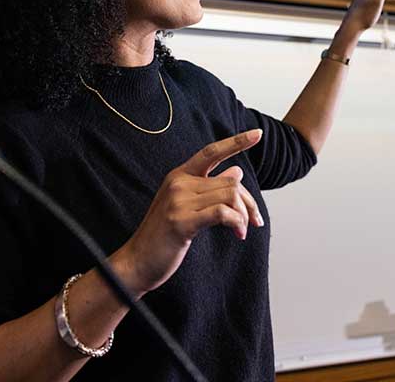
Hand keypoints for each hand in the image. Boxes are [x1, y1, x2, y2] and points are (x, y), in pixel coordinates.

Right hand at [116, 129, 264, 292]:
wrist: (137, 262)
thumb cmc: (163, 235)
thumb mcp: (187, 206)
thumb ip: (210, 187)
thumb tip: (237, 171)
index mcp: (179, 175)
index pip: (211, 152)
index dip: (236, 142)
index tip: (257, 133)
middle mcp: (178, 183)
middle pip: (230, 182)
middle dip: (249, 202)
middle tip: (255, 221)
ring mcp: (178, 202)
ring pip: (229, 196)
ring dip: (244, 215)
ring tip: (242, 231)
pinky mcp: (181, 222)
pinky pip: (222, 213)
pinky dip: (237, 222)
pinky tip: (238, 234)